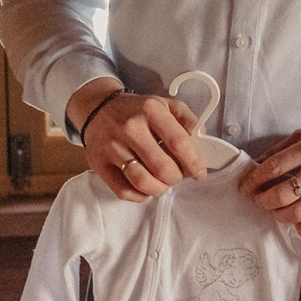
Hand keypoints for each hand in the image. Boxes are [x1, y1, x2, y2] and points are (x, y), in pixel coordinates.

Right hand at [67, 77, 206, 201]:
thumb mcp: (166, 105)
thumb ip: (188, 120)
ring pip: (142, 182)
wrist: (98, 108)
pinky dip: (140, 195)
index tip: (200, 173)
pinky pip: (123, 191)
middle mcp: (130, 128)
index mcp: (151, 111)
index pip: (178, 142)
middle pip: (162, 167)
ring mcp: (112, 147)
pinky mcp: (99, 163)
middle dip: (176, 177)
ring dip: (160, 189)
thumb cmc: (138, 110)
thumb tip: (203, 142)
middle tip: (178, 176)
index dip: (193, 162)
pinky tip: (146, 186)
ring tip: (163, 183)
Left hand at [239, 126, 300, 238]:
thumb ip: (283, 148)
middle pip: (281, 194)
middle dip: (263, 201)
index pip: (273, 167)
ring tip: (277, 212)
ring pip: (296, 213)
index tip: (245, 188)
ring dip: (279, 216)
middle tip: (260, 201)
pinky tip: (298, 223)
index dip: (253, 181)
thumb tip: (256, 165)